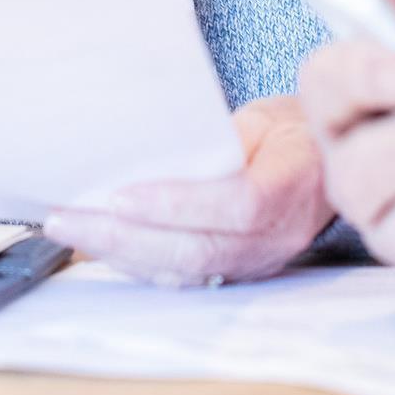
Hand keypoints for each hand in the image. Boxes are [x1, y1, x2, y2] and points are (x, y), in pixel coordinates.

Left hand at [41, 97, 331, 284]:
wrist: (327, 165)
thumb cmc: (290, 132)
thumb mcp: (264, 118)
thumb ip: (221, 136)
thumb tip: (158, 145)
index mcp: (290, 188)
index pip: (235, 207)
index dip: (178, 205)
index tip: (120, 196)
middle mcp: (275, 237)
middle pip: (196, 251)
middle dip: (123, 238)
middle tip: (67, 218)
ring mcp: (257, 262)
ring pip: (182, 271)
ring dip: (118, 254)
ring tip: (68, 230)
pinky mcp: (236, 272)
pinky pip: (181, 276)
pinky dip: (134, 262)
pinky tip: (96, 246)